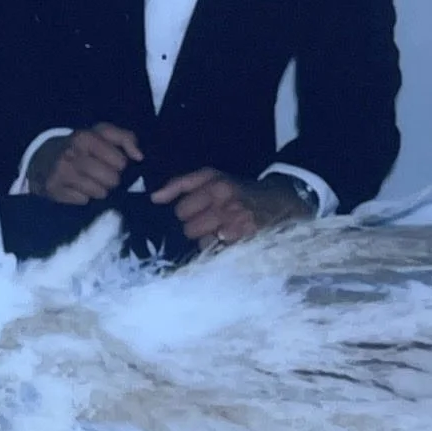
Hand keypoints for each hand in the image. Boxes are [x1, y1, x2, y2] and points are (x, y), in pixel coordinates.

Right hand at [29, 124, 143, 203]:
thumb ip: (125, 138)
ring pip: (100, 193)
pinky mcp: (54, 189)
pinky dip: (83, 197)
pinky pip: (84, 201)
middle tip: (101, 174)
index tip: (111, 162)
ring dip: (99, 190)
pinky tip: (77, 189)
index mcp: (85, 137)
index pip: (121, 162)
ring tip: (90, 182)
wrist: (42, 159)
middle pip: (112, 179)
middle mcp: (72, 154)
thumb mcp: (101, 134)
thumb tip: (139, 156)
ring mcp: (61, 173)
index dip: (120, 164)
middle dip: (111, 180)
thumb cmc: (80, 147)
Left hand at [150, 168, 310, 248]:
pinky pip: (218, 254)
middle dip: (195, 228)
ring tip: (219, 231)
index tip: (196, 210)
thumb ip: (180, 183)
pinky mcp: (247, 245)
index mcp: (217, 187)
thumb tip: (154, 198)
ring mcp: (239, 228)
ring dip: (207, 240)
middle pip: (189, 230)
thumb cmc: (237, 189)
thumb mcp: (211, 175)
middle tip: (208, 222)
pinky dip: (220, 250)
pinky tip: (227, 240)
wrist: (277, 201)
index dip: (185, 211)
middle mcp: (227, 207)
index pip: (181, 210)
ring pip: (202, 244)